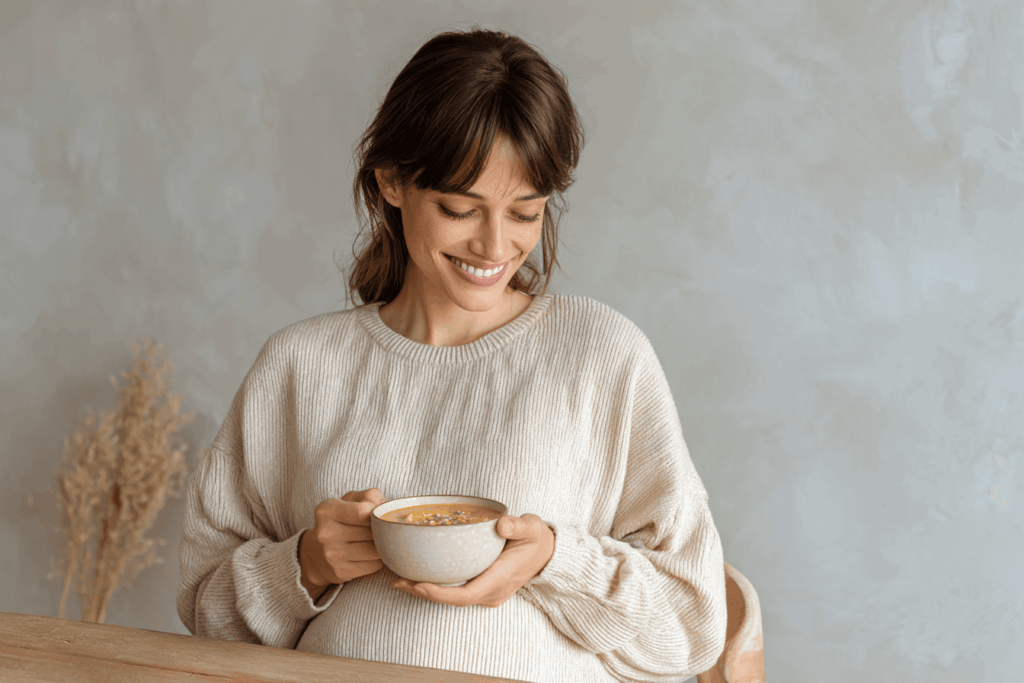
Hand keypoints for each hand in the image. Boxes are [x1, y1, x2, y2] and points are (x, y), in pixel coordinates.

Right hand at [299, 488, 387, 598]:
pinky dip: (379, 560)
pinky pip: (372, 565)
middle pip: (371, 532)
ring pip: (374, 550)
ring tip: (381, 541)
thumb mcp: (351, 501)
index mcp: (327, 510)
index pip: (363, 511)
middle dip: (382, 530)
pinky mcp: (339, 571)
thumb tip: (386, 507)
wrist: (317, 552)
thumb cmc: (341, 520)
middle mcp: (325, 532)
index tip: (378, 515)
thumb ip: (370, 496)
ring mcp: (331, 554)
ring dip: (383, 546)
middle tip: (384, 529)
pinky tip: (373, 555)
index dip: (377, 513)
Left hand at [391, 513, 554, 607]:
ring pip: (451, 599)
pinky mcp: (482, 589)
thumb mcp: (531, 527)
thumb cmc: (536, 538)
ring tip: (398, 579)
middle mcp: (491, 592)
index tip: (418, 584)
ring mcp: (486, 594)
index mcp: (500, 579)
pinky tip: (417, 576)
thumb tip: (502, 524)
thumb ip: (518, 525)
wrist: (547, 553)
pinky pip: (455, 592)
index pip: (465, 594)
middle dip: (423, 593)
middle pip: (452, 600)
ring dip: (425, 591)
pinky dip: (435, 586)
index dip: (440, 593)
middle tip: (396, 579)